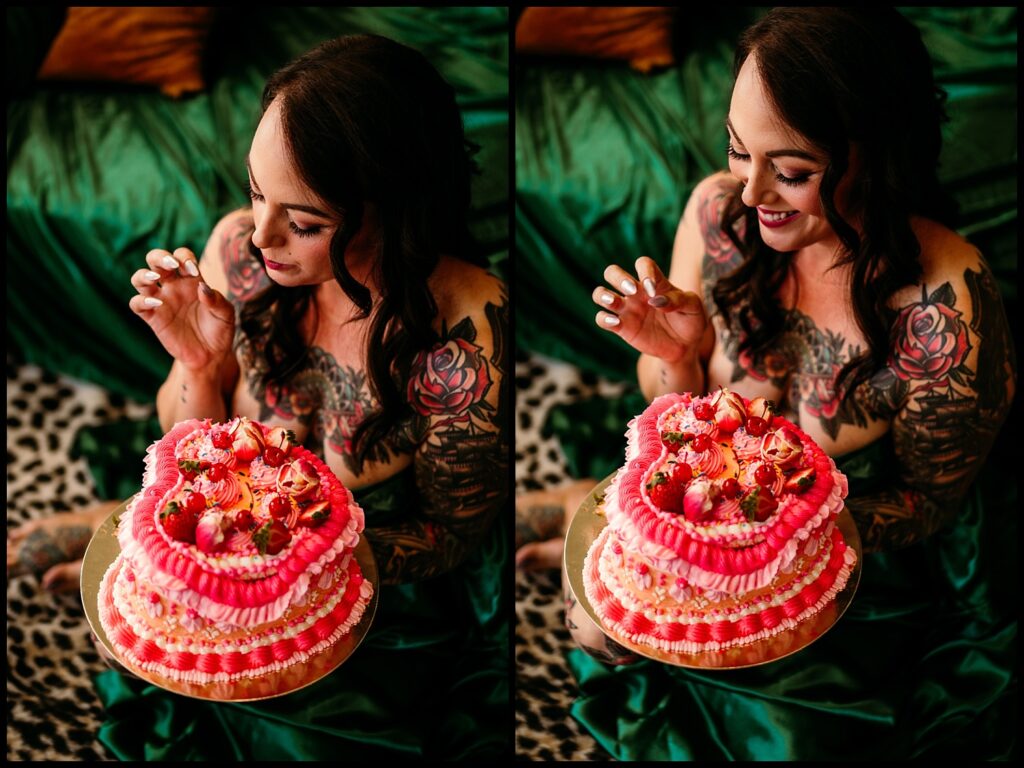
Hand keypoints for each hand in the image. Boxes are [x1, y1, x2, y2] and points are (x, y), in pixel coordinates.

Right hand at [128, 247, 235, 372]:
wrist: (211, 355)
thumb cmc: (219, 330)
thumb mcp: (225, 314)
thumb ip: (216, 300)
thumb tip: (201, 287)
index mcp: (191, 280)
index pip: (182, 256)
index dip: (185, 257)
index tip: (194, 270)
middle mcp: (173, 287)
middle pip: (156, 260)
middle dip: (160, 256)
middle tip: (172, 265)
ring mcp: (161, 301)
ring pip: (140, 279)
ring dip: (143, 274)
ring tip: (155, 278)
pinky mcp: (153, 318)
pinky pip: (137, 304)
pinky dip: (141, 300)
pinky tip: (155, 303)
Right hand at [593, 256, 707, 363]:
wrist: (685, 346)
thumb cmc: (690, 320)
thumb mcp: (693, 307)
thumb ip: (678, 300)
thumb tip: (656, 300)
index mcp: (654, 282)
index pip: (643, 264)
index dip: (644, 272)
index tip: (653, 289)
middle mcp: (636, 293)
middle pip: (612, 272)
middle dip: (618, 278)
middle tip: (632, 290)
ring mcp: (626, 310)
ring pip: (600, 294)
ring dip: (603, 295)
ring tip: (614, 302)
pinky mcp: (621, 328)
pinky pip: (602, 319)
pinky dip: (604, 319)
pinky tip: (616, 323)